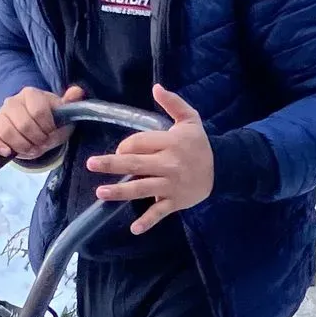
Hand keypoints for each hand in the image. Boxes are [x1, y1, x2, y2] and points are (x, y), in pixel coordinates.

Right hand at [0, 83, 82, 160]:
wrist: (34, 126)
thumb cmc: (50, 119)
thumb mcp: (62, 111)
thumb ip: (70, 102)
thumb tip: (77, 92)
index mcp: (30, 94)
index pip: (38, 112)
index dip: (48, 128)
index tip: (52, 133)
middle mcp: (12, 101)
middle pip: (24, 124)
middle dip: (37, 139)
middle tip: (43, 143)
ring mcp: (0, 115)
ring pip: (8, 132)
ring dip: (23, 146)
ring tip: (32, 149)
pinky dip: (1, 147)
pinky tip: (10, 152)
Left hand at [87, 84, 213, 233]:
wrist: (223, 168)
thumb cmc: (200, 144)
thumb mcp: (190, 119)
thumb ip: (173, 103)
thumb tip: (156, 87)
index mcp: (169, 143)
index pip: (139, 143)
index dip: (125, 146)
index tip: (121, 151)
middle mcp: (168, 164)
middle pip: (134, 164)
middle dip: (111, 165)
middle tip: (92, 164)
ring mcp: (171, 185)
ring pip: (141, 188)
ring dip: (120, 192)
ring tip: (100, 193)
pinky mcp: (175, 201)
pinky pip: (159, 212)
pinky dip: (148, 222)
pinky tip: (134, 229)